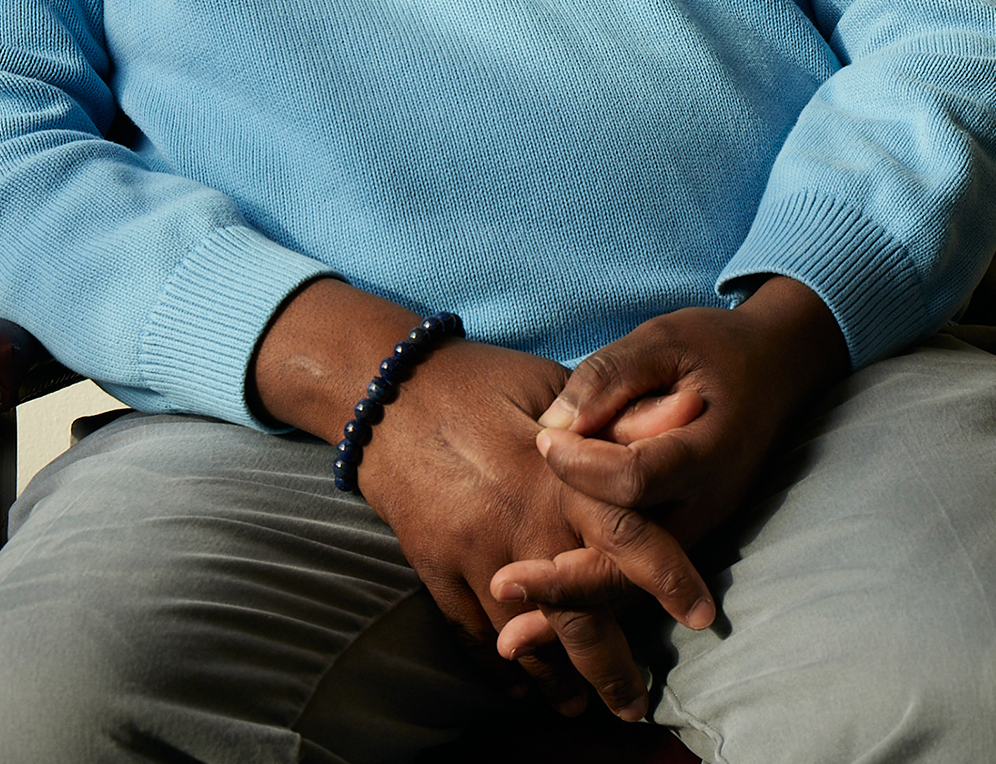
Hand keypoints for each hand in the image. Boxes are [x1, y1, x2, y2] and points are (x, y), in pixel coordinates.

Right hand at [250, 279, 716, 721]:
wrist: (383, 389)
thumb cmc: (477, 380)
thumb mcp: (550, 386)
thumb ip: (609, 419)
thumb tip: (683, 419)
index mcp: (553, 475)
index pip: (624, 533)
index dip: (666, 576)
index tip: (704, 617)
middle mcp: (516, 523)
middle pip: (575, 616)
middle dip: (612, 668)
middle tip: (636, 705)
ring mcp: (470, 550)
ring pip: (522, 636)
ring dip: (556, 678)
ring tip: (585, 706)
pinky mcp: (432, 563)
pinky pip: (470, 630)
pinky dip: (498, 664)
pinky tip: (521, 684)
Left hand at [489, 278, 847, 648]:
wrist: (775, 368)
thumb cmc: (710, 349)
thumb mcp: (662, 343)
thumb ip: (611, 378)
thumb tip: (556, 424)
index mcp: (706, 450)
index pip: (640, 476)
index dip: (586, 467)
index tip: (543, 444)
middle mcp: (704, 502)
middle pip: (636, 559)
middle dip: (569, 581)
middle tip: (503, 586)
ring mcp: (694, 526)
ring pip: (633, 583)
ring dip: (573, 609)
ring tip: (512, 639)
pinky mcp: (678, 533)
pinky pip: (632, 575)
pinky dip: (588, 599)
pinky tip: (538, 625)